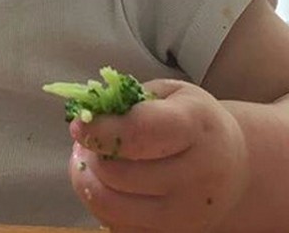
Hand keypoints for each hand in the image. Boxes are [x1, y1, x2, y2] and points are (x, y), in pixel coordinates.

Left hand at [68, 80, 247, 232]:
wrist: (234, 167)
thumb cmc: (192, 120)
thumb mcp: (169, 94)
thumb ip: (129, 99)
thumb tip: (88, 109)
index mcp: (197, 128)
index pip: (139, 133)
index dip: (100, 130)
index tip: (78, 124)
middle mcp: (198, 176)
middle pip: (120, 173)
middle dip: (91, 154)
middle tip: (83, 139)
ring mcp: (187, 214)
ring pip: (113, 206)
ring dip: (88, 180)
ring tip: (88, 159)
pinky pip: (119, 226)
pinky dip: (100, 203)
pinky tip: (103, 182)